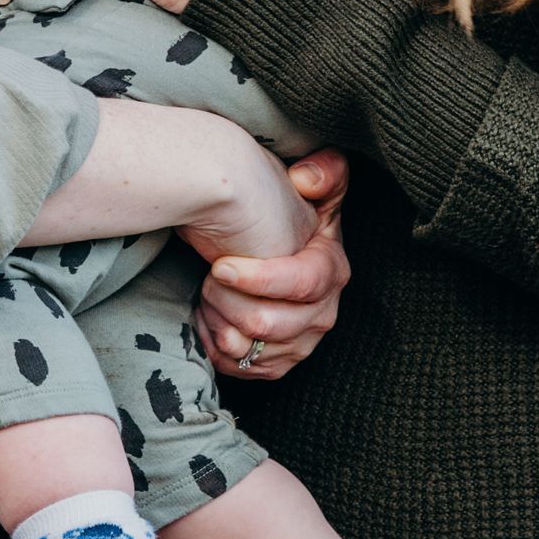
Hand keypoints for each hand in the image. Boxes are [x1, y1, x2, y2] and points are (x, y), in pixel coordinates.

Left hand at [198, 148, 348, 377]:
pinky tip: (208, 315)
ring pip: (248, 348)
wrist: (271, 250)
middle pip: (266, 322)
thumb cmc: (286, 215)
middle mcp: (323, 313)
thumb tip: (306, 179)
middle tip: (208, 274)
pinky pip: (240, 367)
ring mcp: (301, 343)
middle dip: (225, 299)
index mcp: (332, 270)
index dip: (258, 278)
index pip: (300, 283)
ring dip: (217, 319)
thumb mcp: (314, 184)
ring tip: (206, 292)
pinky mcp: (279, 364)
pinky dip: (214, 342)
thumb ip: (324, 172)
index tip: (219, 265)